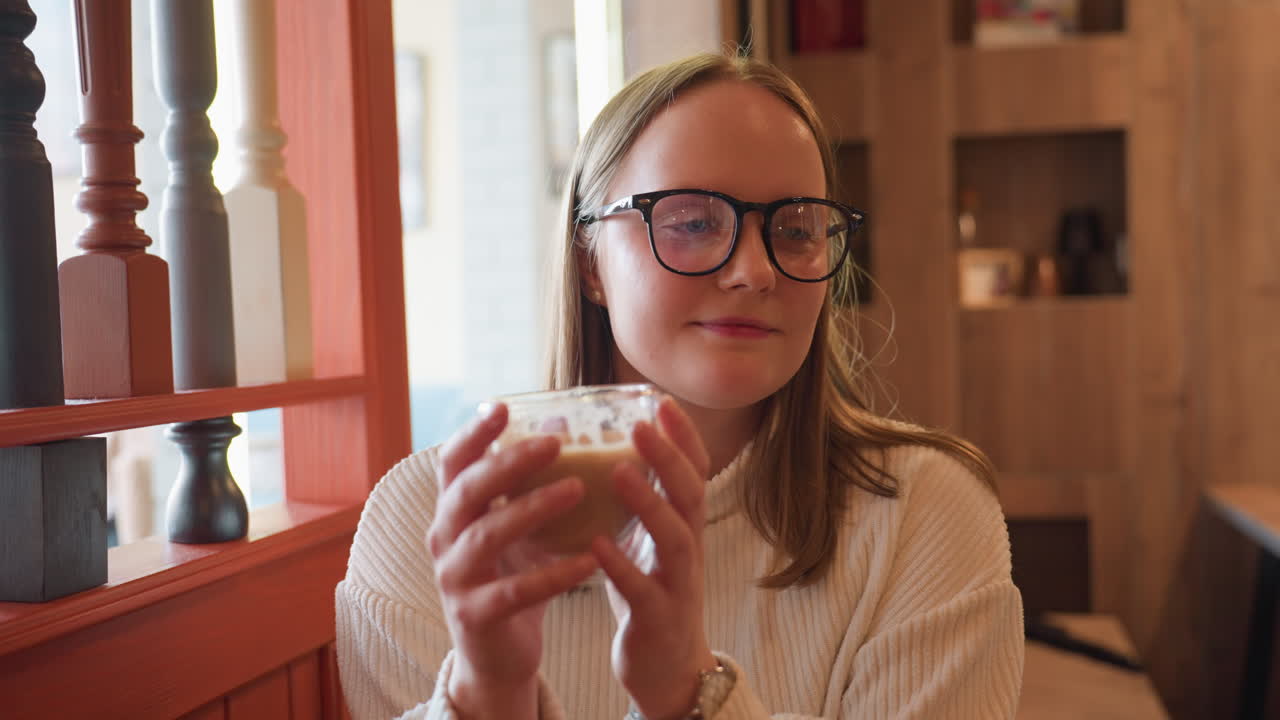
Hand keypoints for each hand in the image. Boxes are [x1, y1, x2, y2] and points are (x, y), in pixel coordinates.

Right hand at [427, 404, 598, 718]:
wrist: (496, 657)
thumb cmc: (510, 577)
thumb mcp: (516, 527)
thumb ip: (528, 484)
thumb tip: (560, 425)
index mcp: (453, 511)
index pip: (451, 462)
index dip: (472, 434)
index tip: (501, 407)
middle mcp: (444, 539)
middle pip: (468, 491)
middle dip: (509, 463)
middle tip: (555, 443)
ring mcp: (455, 579)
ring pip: (488, 536)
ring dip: (533, 509)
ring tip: (578, 489)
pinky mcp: (475, 616)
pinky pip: (515, 592)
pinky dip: (553, 575)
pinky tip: (589, 561)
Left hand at [591, 399, 718, 719]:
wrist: (668, 671)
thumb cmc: (652, 596)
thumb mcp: (648, 543)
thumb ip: (634, 503)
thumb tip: (598, 452)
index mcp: (684, 527)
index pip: (694, 473)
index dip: (683, 438)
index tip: (662, 401)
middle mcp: (688, 550)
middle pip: (691, 496)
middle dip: (670, 458)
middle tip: (642, 424)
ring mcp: (677, 585)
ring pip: (675, 539)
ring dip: (650, 503)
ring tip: (621, 472)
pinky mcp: (657, 619)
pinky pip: (641, 590)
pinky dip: (621, 565)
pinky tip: (596, 544)